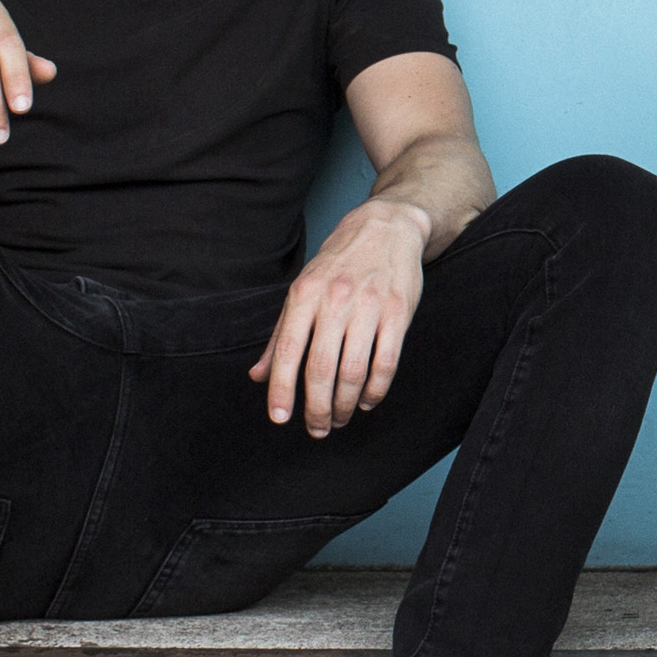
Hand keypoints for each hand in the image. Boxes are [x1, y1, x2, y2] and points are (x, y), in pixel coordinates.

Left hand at [252, 199, 430, 436]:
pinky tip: (366, 402)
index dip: (281, 389)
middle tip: (317, 429)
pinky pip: (386, 362)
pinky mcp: (399, 312)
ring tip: (339, 418)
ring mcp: (369, 306)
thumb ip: (281, 335)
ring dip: (344, 404)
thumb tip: (258, 377)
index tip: (279, 418)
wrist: (387, 228)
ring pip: (354, 370)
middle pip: (321, 368)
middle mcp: (335, 300)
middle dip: (317, 408)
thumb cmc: (339, 263)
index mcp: (305, 295)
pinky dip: (375, 391)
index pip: (287, 351)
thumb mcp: (303, 290)